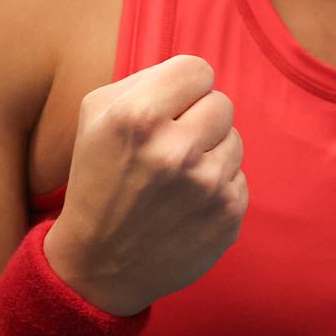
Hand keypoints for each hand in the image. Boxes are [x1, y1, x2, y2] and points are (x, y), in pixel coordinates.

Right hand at [42, 54, 246, 315]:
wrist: (97, 265)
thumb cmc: (97, 179)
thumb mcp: (96, 117)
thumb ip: (145, 80)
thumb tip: (193, 76)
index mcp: (138, 117)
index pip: (197, 69)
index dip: (184, 86)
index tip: (171, 106)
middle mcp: (176, 150)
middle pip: (221, 102)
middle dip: (198, 119)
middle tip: (170, 146)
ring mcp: (207, 186)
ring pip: (235, 139)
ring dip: (210, 153)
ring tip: (176, 179)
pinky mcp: (228, 216)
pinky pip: (239, 177)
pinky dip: (217, 187)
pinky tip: (186, 205)